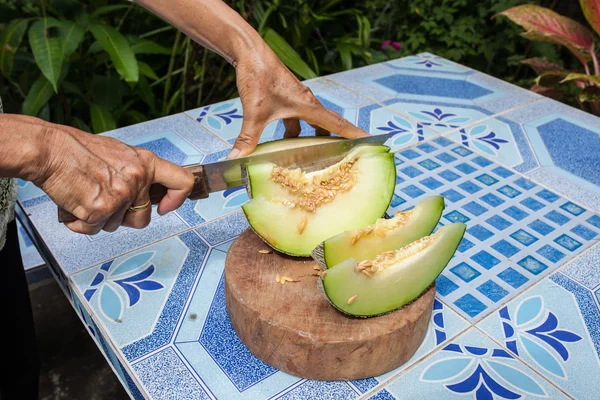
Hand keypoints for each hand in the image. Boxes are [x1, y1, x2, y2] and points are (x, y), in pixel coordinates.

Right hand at [32, 121, 193, 234]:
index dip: (177, 200)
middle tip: (106, 201)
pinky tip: (75, 203)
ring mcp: (120, 195)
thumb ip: (137, 171)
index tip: (165, 207)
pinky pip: (94, 229)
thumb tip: (147, 189)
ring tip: (87, 194)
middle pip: (143, 218)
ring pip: (115, 226)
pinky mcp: (101, 209)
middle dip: (124, 218)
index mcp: (145, 163)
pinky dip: (81, 223)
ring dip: (100, 218)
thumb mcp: (120, 153)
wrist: (50, 150)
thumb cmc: (78, 150)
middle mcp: (137, 179)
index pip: (182, 182)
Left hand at [132, 0, 368, 158]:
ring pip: (313, 124)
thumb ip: (248, 139)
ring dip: (315, 139)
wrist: (250, 53)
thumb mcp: (254, 113)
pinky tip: (285, 145)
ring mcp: (298, 101)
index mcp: (308, 106)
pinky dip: (296, 133)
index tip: (371, 143)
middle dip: (339, 141)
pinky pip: (298, 121)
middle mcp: (307, 103)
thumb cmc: (258, 78)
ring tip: (317, 157)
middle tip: (348, 157)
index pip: (338, 124)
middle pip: (329, 125)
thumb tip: (236, 160)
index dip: (354, 135)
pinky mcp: (286, 100)